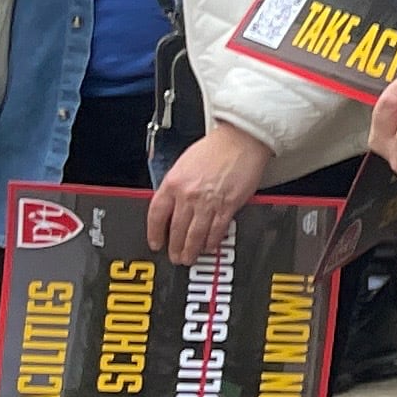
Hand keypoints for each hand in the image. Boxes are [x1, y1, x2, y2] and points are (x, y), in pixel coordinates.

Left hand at [149, 125, 272, 263]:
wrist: (242, 139)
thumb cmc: (216, 147)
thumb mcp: (184, 164)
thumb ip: (176, 185)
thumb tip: (172, 204)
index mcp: (173, 183)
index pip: (156, 215)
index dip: (154, 233)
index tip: (156, 243)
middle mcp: (188, 194)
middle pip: (176, 229)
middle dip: (175, 247)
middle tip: (175, 256)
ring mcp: (208, 202)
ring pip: (195, 234)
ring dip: (191, 249)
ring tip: (190, 257)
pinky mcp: (229, 205)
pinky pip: (217, 230)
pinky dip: (212, 241)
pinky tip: (209, 246)